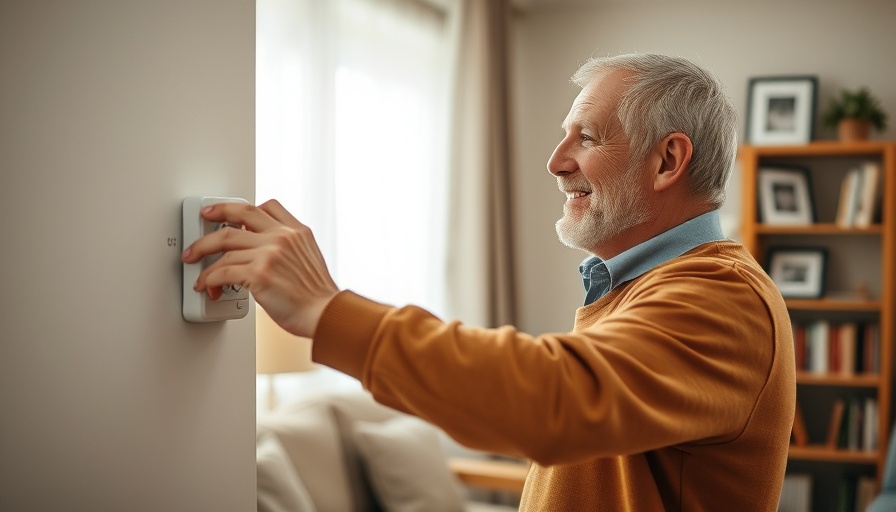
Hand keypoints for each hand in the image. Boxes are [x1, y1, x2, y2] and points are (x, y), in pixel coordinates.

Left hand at [181, 199, 338, 337]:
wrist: (325, 313)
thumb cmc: (316, 295)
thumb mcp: (310, 257)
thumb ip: (288, 246)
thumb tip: (259, 248)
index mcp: (297, 231)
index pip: (266, 206)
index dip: (242, 208)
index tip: (226, 212)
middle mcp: (282, 237)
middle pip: (238, 215)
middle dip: (213, 215)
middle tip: (200, 222)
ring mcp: (270, 253)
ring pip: (224, 244)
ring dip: (203, 255)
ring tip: (197, 269)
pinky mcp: (258, 274)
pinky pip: (222, 271)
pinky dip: (209, 279)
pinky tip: (206, 286)